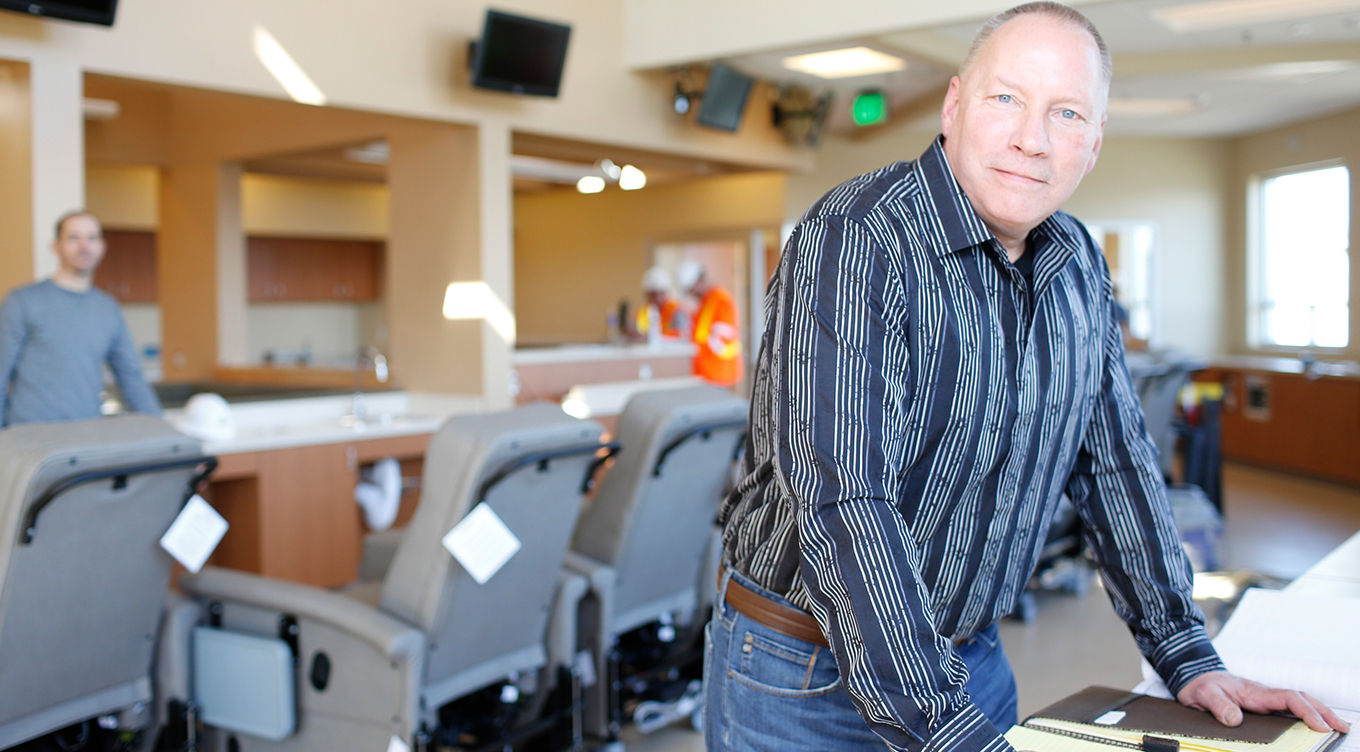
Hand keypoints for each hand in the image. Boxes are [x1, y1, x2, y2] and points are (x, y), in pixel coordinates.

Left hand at [1177, 671, 1348, 733]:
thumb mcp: (1203, 694)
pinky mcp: (1262, 706)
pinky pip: (1288, 710)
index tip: (1321, 725)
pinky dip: (1304, 717)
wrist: (1195, 677)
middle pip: (1301, 699)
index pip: (1288, 697)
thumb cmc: (1201, 685)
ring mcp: (1265, 700)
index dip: (1306, 711)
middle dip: (1323, 712)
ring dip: (1318, 714)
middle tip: (1342, 728)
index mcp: (1254, 692)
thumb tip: (1234, 719)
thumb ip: (1218, 705)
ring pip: (1298, 704)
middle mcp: (1264, 695)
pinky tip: (1313, 727)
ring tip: (1337, 729)